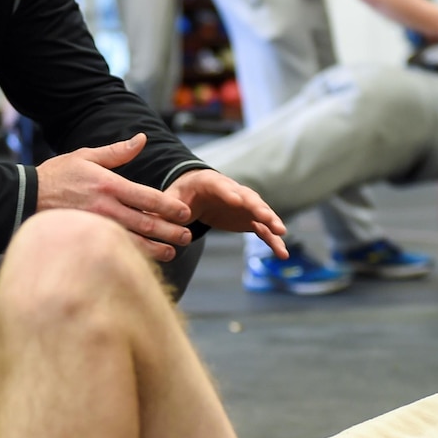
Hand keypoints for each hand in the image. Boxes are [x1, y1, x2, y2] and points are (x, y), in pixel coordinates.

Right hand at [36, 134, 194, 261]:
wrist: (25, 197)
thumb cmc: (57, 175)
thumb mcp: (86, 156)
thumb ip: (117, 152)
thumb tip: (142, 139)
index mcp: (109, 185)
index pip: (147, 198)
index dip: (169, 206)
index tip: (185, 213)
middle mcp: (106, 208)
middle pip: (146, 223)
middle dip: (170, 231)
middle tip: (187, 236)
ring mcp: (97, 226)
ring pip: (134, 242)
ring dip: (156, 248)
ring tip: (172, 251)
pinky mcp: (87, 239)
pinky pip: (115, 250)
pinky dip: (133, 256)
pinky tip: (145, 259)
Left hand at [166, 168, 287, 258]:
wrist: (195, 193)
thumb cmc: (181, 194)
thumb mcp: (170, 198)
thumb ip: (165, 209)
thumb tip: (155, 222)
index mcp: (210, 183)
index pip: (222, 186)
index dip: (229, 193)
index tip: (237, 200)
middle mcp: (233, 191)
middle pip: (247, 197)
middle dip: (257, 207)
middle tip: (265, 217)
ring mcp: (243, 206)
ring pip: (260, 212)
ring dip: (271, 222)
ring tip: (281, 233)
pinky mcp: (248, 219)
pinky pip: (263, 230)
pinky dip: (272, 240)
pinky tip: (282, 254)